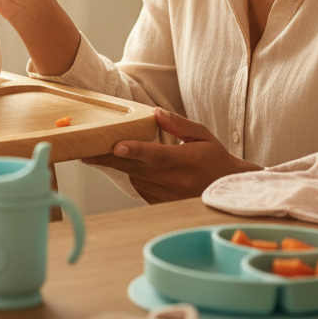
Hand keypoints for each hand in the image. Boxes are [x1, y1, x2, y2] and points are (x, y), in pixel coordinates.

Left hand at [83, 107, 261, 202]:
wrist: (229, 189)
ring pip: (137, 179)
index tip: (116, 146)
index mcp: (189, 161)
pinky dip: (136, 177)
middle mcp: (179, 182)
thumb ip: (178, 124)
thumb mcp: (202, 135)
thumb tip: (156, 113)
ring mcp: (172, 197)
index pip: (158, 156)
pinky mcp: (166, 206)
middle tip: (87, 151)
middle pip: (138, 169)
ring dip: (125, 166)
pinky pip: (142, 190)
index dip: (136, 150)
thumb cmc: (214, 158)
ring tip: (117, 153)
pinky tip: (137, 167)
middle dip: (111, 159)